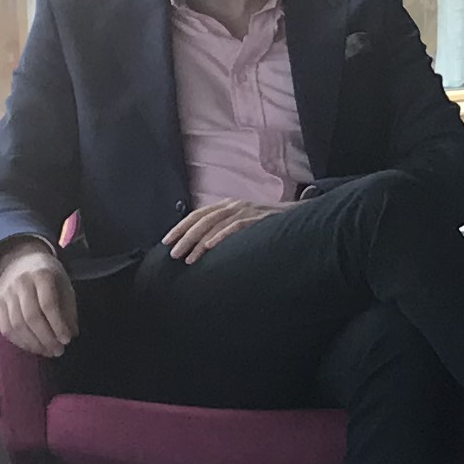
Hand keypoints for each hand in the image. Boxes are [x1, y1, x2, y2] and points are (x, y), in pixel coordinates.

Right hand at [0, 239, 78, 357]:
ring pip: (17, 325)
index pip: (48, 304)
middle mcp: (21, 283)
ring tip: (48, 352)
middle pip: (31, 316)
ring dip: (33, 344)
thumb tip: (71, 334)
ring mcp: (6, 293)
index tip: (67, 340)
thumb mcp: (64, 284)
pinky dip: (20, 342)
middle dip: (46, 338)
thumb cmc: (48, 275)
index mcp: (41, 274)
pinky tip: (33, 347)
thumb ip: (69, 308)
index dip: (58, 325)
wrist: (20, 260)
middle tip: (58, 351)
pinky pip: (6, 328)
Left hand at [164, 198, 278, 260]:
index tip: (166, 241)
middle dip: (184, 237)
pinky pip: (235, 227)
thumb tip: (201, 244)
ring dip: (199, 242)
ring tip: (188, 258)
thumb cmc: (268, 225)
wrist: (297, 218)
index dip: (180, 227)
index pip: (198, 214)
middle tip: (172, 253)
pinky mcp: (258, 218)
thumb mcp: (243, 223)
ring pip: (215, 224)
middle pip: (202, 219)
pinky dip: (221, 236)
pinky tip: (210, 248)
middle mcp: (234, 205)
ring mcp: (246, 210)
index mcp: (227, 205)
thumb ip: (224, 228)